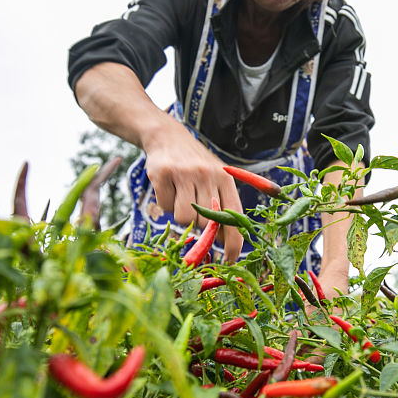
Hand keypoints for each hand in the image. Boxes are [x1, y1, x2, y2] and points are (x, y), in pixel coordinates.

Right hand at [142, 120, 243, 262]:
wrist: (167, 136)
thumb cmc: (194, 165)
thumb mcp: (215, 179)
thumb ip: (221, 206)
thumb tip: (222, 242)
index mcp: (225, 179)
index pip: (234, 218)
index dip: (233, 244)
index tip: (229, 261)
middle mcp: (208, 175)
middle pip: (205, 223)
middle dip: (198, 224)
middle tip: (192, 208)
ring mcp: (185, 174)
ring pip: (184, 218)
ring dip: (180, 214)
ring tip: (180, 196)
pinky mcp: (163, 173)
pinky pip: (165, 206)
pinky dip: (165, 203)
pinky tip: (168, 187)